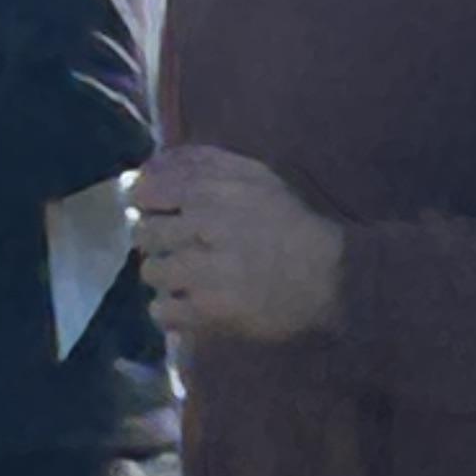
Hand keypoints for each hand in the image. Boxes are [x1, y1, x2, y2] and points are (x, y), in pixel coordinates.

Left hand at [134, 148, 344, 349]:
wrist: (330, 275)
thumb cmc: (292, 223)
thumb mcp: (256, 176)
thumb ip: (205, 164)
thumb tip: (153, 166)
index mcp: (211, 190)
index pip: (148, 191)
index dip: (146, 203)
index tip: (156, 211)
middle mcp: (201, 227)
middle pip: (145, 233)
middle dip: (157, 241)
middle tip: (179, 249)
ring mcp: (202, 271)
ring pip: (151, 272)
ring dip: (165, 276)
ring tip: (187, 279)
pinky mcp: (208, 311)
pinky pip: (163, 311)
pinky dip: (170, 311)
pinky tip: (188, 306)